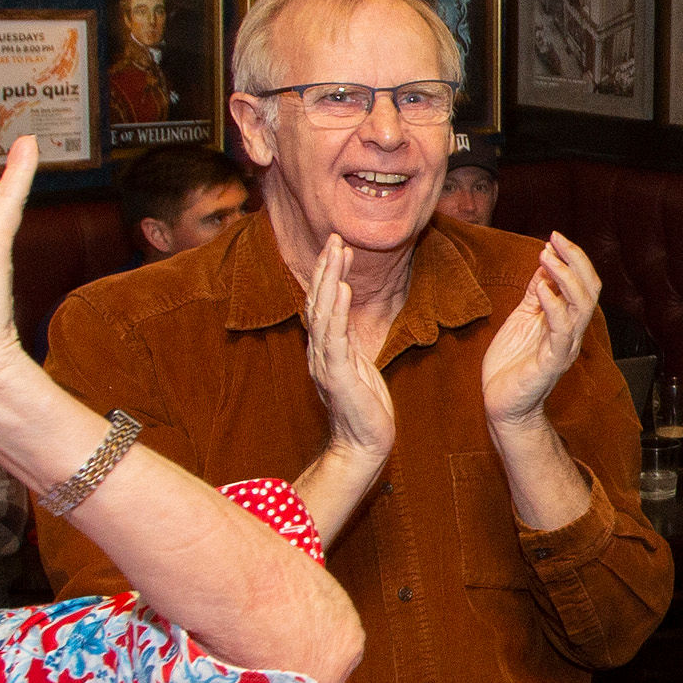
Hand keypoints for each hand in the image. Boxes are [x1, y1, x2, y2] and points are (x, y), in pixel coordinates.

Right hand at [303, 239, 395, 463]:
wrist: (364, 444)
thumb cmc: (365, 407)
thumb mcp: (357, 365)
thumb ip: (348, 341)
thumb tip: (346, 317)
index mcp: (325, 348)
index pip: (322, 304)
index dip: (327, 275)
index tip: (337, 248)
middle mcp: (320, 351)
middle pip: (318, 301)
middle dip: (326, 268)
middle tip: (334, 238)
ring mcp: (326, 363)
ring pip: (323, 314)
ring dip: (330, 281)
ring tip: (336, 254)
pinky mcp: (337, 376)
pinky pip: (335, 339)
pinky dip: (337, 312)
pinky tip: (344, 291)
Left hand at [481, 233, 601, 430]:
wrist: (502, 405)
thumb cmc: (511, 366)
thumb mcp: (522, 319)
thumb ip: (535, 295)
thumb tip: (544, 263)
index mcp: (566, 322)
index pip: (583, 284)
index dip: (573, 259)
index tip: (553, 238)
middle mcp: (571, 333)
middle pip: (590, 290)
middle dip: (576, 260)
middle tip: (556, 238)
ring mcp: (564, 347)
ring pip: (582, 306)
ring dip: (566, 276)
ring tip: (548, 256)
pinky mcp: (552, 362)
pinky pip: (561, 329)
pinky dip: (553, 304)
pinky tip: (541, 286)